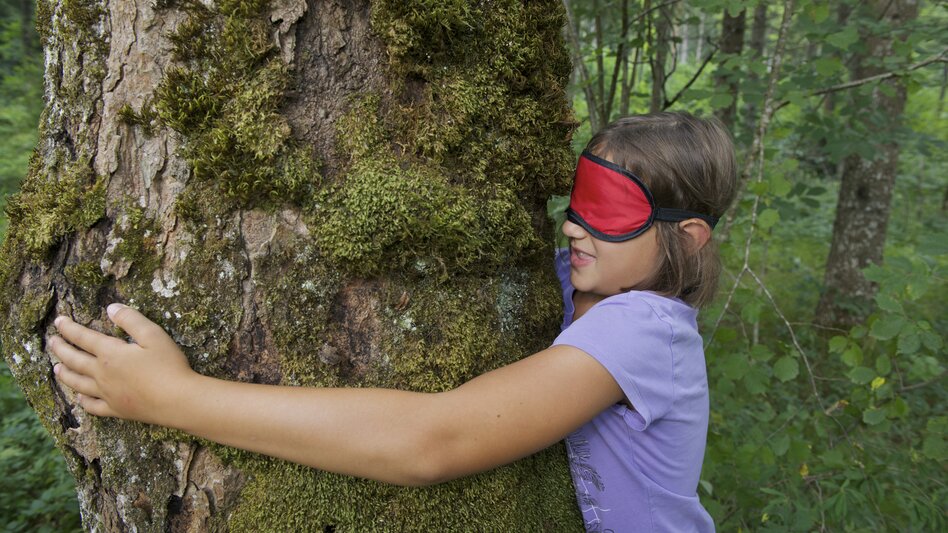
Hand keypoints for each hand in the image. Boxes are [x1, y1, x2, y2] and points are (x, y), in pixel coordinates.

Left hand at [49, 303, 197, 424]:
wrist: (177, 400)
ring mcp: (107, 394)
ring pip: (78, 383)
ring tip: (56, 368)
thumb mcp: (154, 335)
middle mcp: (102, 374)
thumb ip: (131, 320)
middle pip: (75, 360)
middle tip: (51, 341)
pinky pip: (92, 406)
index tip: (58, 321)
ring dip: (65, 374)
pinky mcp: (116, 410)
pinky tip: (80, 397)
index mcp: (110, 353)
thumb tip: (111, 308)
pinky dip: (83, 401)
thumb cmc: (168, 365)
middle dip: (61, 349)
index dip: (69, 328)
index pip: (83, 337)